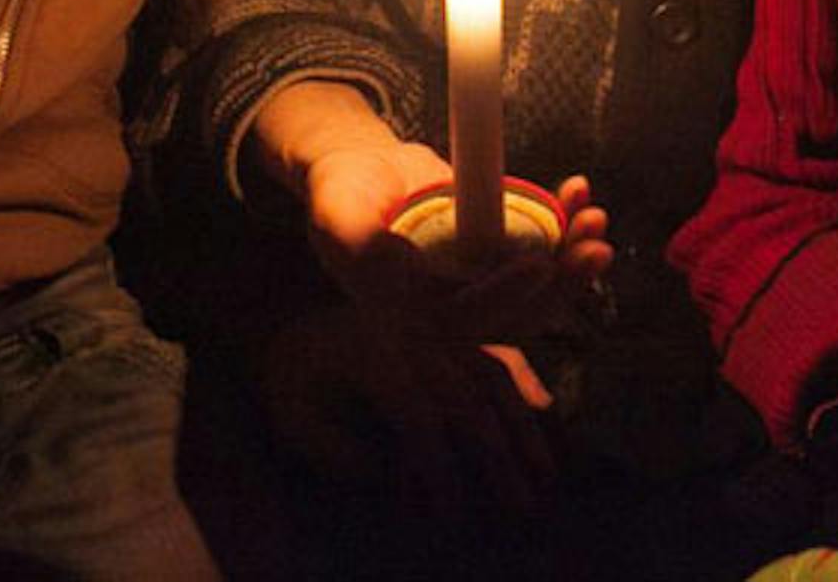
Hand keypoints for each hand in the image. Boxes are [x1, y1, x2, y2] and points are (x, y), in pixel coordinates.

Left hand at [254, 297, 558, 513]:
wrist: (292, 321)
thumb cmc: (295, 386)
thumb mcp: (299, 424)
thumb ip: (348, 454)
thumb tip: (403, 479)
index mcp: (366, 355)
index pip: (414, 413)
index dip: (436, 466)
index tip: (452, 515)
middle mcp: (407, 335)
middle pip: (463, 396)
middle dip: (496, 455)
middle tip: (522, 509)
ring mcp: (432, 328)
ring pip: (489, 373)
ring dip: (520, 425)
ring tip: (545, 476)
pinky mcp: (447, 330)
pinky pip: (492, 353)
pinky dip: (522, 383)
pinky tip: (544, 412)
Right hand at [304, 139, 611, 341]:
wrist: (363, 169)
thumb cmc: (341, 190)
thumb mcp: (337, 213)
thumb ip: (361, 239)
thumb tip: (393, 263)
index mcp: (412, 311)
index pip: (464, 318)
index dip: (502, 297)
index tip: (537, 265)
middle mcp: (453, 305)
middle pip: (519, 313)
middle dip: (562, 284)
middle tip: (596, 248)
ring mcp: (481, 278)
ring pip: (540, 286)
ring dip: (574, 257)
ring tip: (596, 218)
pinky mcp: (500, 250)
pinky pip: (544, 247)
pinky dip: (566, 222)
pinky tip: (577, 190)